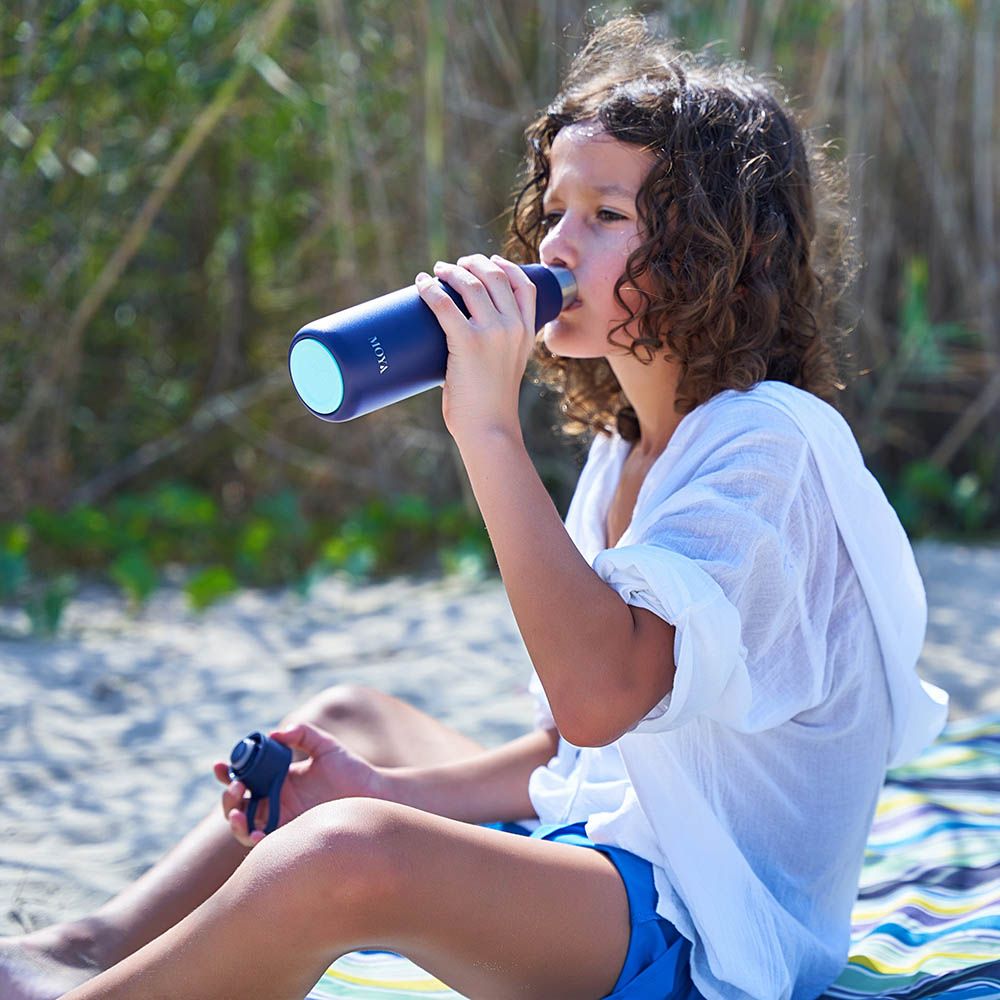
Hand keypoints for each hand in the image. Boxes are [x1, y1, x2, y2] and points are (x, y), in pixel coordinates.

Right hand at [213, 723, 384, 846]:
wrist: (373, 794)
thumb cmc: (351, 769)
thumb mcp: (326, 747)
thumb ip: (304, 734)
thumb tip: (276, 734)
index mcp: (278, 779)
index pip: (245, 775)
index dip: (228, 772)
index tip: (221, 765)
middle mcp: (275, 801)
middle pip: (238, 803)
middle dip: (228, 796)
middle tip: (236, 786)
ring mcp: (282, 820)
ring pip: (245, 826)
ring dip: (235, 820)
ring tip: (238, 812)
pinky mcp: (293, 837)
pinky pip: (267, 844)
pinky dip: (256, 841)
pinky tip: (258, 834)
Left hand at [414, 253, 535, 444]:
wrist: (490, 429)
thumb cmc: (491, 406)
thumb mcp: (506, 370)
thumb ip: (493, 353)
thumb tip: (457, 345)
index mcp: (527, 333)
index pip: (524, 285)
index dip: (505, 266)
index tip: (488, 261)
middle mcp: (514, 327)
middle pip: (495, 276)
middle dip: (472, 263)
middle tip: (454, 266)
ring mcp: (493, 333)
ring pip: (471, 284)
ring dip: (451, 271)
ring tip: (437, 272)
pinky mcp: (468, 342)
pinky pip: (445, 304)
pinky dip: (430, 289)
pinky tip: (421, 284)